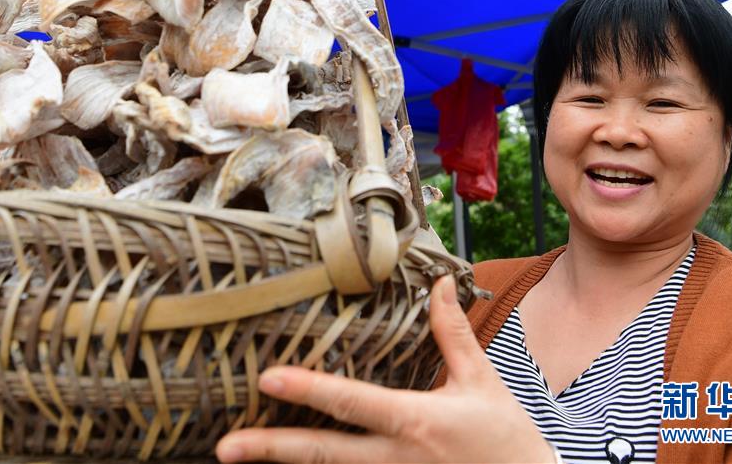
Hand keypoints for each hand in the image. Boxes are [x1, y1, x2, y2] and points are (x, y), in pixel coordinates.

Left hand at [214, 275, 555, 462]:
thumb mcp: (481, 381)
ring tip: (243, 457)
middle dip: (272, 451)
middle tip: (225, 447)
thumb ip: (453, 333)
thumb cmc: (506, 438)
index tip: (267, 378)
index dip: (308, 389)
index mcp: (416, 421)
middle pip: (324, 454)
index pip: (352, 402)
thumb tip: (439, 284)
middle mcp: (397, 459)